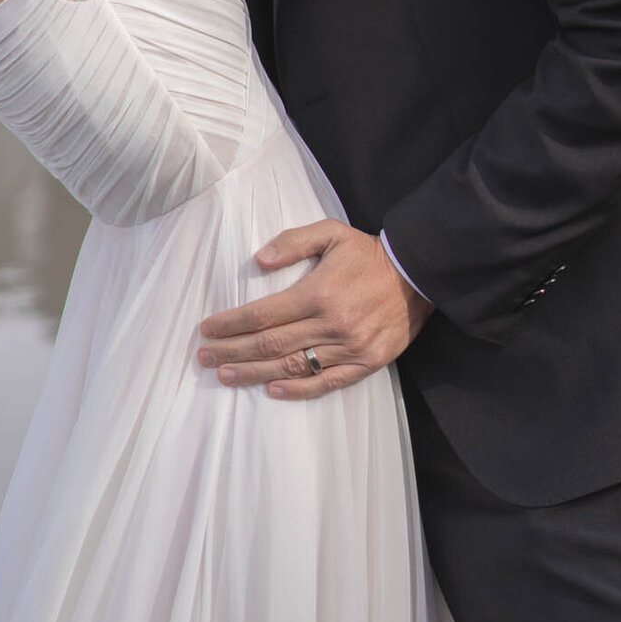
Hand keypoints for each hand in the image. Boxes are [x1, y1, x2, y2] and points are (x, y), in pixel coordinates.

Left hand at [197, 220, 433, 399]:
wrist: (416, 275)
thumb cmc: (367, 253)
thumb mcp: (331, 232)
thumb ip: (293, 242)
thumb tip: (260, 260)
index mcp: (317, 293)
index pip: (262, 314)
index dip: (231, 323)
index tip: (206, 329)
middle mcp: (329, 324)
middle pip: (270, 344)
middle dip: (232, 351)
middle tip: (204, 357)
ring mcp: (348, 348)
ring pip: (292, 366)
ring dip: (255, 373)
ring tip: (226, 376)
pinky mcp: (365, 364)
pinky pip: (326, 382)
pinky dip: (298, 389)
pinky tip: (272, 390)